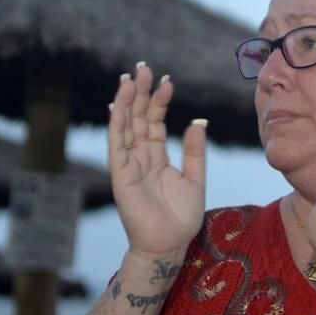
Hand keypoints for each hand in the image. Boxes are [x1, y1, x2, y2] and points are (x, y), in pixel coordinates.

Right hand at [108, 63, 206, 257]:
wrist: (169, 246)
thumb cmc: (181, 218)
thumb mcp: (196, 178)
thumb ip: (195, 150)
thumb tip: (198, 121)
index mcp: (157, 157)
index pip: (155, 122)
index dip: (159, 101)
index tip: (167, 80)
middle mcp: (141, 157)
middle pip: (138, 118)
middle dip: (140, 93)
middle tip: (144, 68)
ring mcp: (129, 165)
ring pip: (126, 127)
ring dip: (127, 102)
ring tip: (131, 78)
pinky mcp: (121, 175)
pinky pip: (117, 146)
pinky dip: (117, 125)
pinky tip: (118, 105)